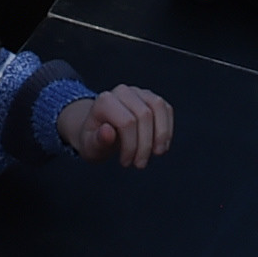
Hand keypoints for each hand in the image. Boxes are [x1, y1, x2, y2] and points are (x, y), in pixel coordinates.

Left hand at [57, 84, 176, 167]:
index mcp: (105, 101)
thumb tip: (108, 131)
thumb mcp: (90, 146)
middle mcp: (122, 91)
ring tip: (157, 154)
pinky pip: (166, 108)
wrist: (99, 131)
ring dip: (161, 135)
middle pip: (144, 115)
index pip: (126, 122)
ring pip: (159, 107)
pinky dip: (167, 129)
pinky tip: (161, 146)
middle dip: (145, 144)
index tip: (125, 163)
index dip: (130, 146)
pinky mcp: (150, 97)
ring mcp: (138, 92)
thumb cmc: (94, 140)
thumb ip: (97, 140)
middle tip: (140, 164)